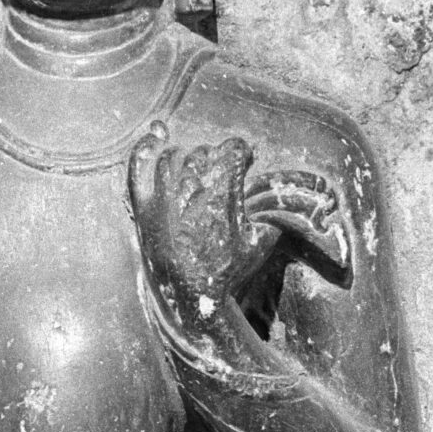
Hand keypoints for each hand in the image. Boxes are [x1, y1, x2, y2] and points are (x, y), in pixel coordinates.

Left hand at [128, 125, 350, 328]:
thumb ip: (272, 214)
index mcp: (223, 190)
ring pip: (175, 156)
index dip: (242, 153)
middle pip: (205, 152)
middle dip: (217, 159)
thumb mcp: (262, 240)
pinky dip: (146, 148)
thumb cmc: (229, 269)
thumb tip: (293, 200)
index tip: (245, 160)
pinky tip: (155, 136)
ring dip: (189, 158)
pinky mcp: (144, 206)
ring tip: (197, 171)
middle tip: (221, 174)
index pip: (233, 149)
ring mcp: (164, 196)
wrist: (193, 295)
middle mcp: (192, 188)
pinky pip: (139, 166)